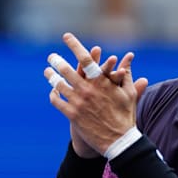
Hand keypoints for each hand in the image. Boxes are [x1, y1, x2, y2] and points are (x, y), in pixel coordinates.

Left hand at [45, 33, 147, 155]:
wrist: (119, 141)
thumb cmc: (125, 116)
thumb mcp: (128, 93)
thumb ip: (126, 74)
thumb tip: (129, 58)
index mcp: (101, 82)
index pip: (85, 59)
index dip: (75, 45)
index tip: (66, 36)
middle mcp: (87, 90)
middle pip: (66, 70)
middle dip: (57, 61)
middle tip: (51, 56)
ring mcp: (78, 103)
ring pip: (59, 85)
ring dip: (51, 77)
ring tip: (47, 72)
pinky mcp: (72, 115)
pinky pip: (57, 102)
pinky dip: (53, 95)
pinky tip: (53, 92)